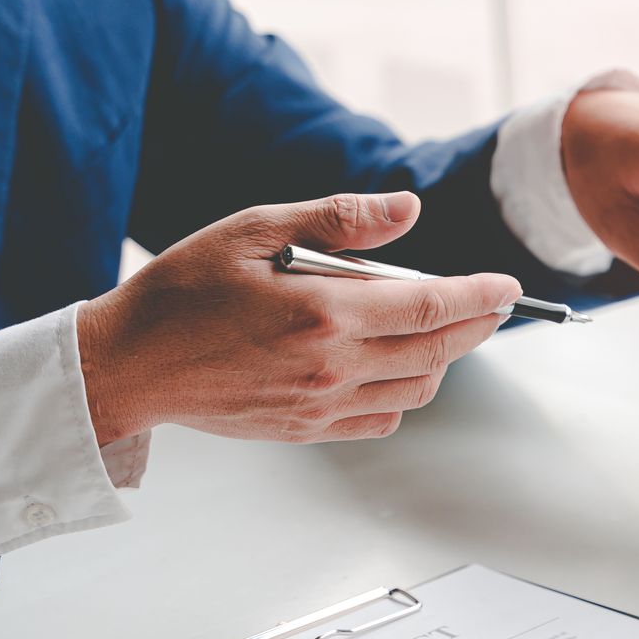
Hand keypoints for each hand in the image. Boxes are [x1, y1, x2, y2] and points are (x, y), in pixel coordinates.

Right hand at [76, 192, 519, 445]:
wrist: (129, 363)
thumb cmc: (183, 288)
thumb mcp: (256, 229)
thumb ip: (340, 220)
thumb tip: (409, 208)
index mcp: (322, 312)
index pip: (430, 304)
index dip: (480, 295)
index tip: (508, 285)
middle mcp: (330, 366)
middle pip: (437, 350)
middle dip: (476, 324)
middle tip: (492, 302)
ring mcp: (321, 404)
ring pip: (417, 389)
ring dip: (442, 358)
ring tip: (438, 325)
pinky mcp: (308, 429)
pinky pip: (382, 418)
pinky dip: (405, 392)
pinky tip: (393, 363)